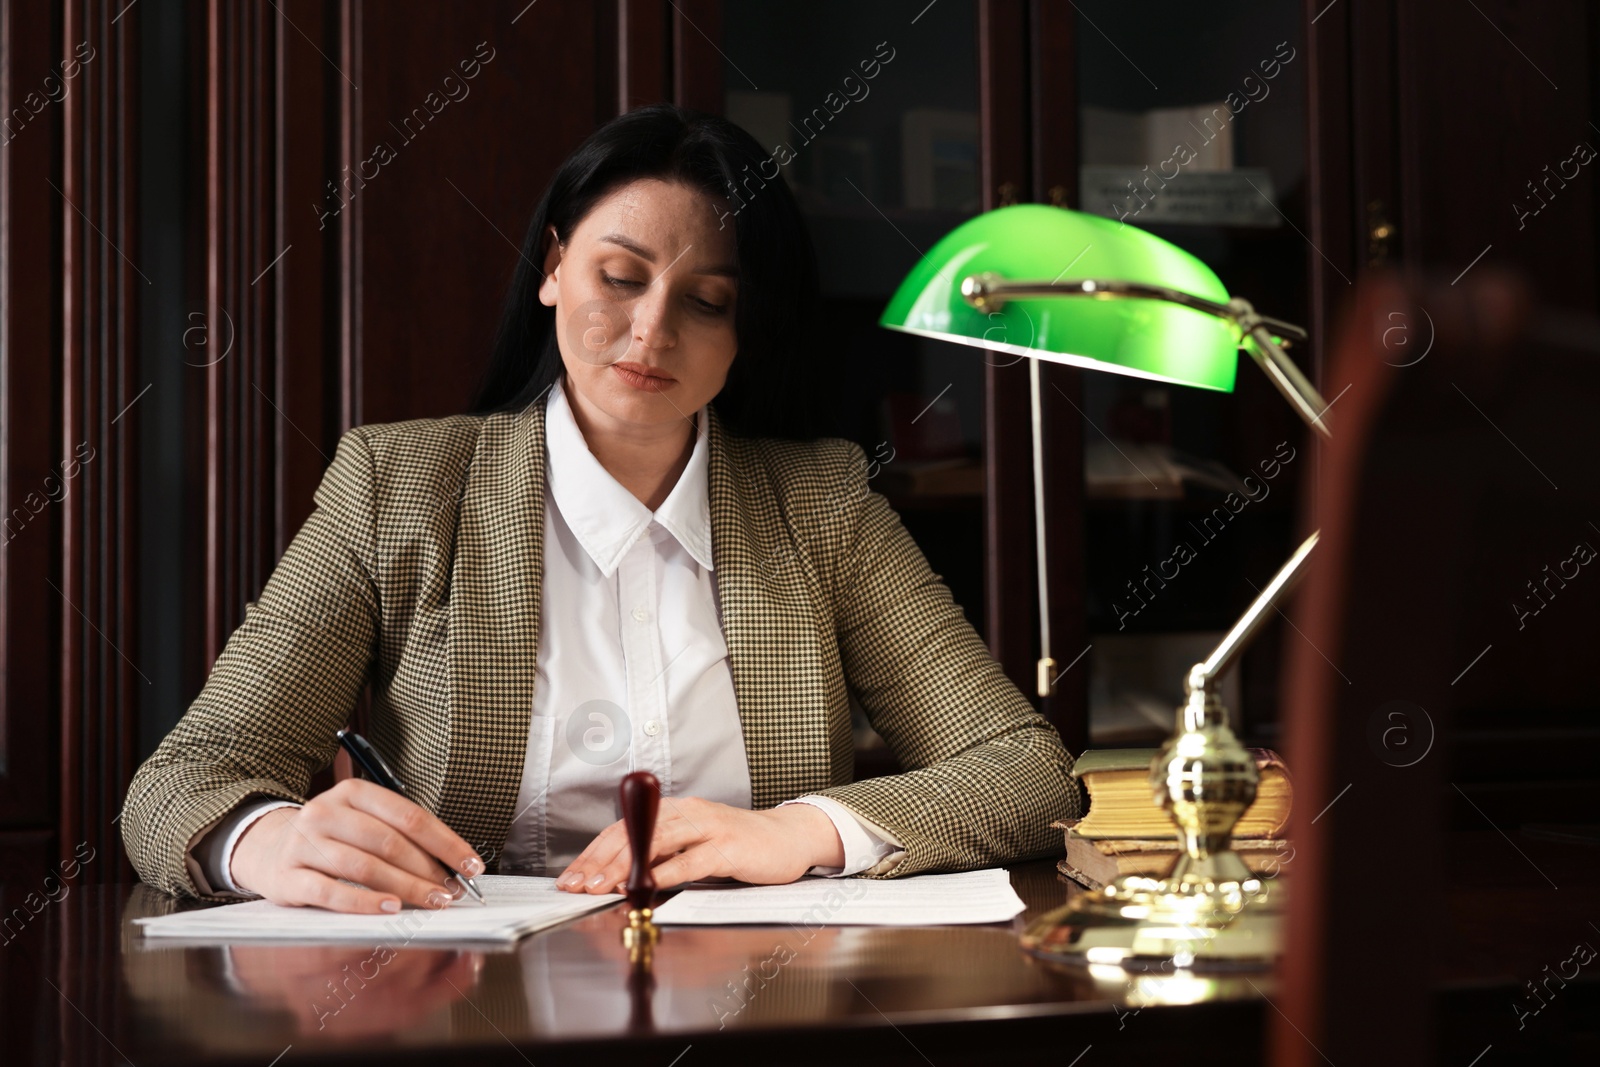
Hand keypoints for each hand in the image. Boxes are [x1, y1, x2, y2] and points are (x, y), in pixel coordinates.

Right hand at [229, 778, 485, 913]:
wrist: (267, 849)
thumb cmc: (332, 839)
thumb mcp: (363, 823)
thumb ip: (401, 836)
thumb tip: (452, 865)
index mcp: (354, 793)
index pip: (410, 816)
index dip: (446, 842)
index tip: (471, 864)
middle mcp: (326, 812)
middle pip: (388, 842)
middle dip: (427, 869)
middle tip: (452, 891)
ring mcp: (304, 844)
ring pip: (364, 867)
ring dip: (405, 887)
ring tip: (432, 902)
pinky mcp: (288, 876)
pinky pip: (331, 892)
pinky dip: (364, 902)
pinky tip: (391, 908)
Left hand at [554, 797, 844, 894]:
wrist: (787, 837)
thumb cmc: (738, 845)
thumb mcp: (692, 845)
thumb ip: (661, 855)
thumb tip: (618, 877)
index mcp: (673, 811)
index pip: (622, 829)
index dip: (592, 854)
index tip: (571, 878)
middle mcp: (686, 812)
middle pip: (633, 833)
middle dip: (600, 862)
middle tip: (578, 886)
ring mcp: (708, 827)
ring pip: (657, 843)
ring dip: (625, 866)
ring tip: (602, 886)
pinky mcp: (728, 847)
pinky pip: (691, 860)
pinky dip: (666, 873)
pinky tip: (648, 886)